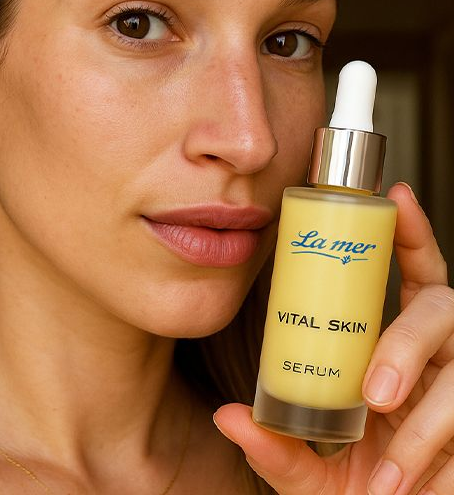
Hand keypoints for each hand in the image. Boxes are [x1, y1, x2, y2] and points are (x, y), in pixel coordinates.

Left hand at [214, 182, 452, 493]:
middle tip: (375, 391)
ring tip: (386, 466)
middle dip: (407, 342)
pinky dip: (436, 454)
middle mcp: (436, 359)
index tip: (397, 196)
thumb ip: (273, 446)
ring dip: (428, 416)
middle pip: (441, 308)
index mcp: (393, 346)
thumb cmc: (355, 492)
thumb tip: (228, 415)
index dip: (410, 233)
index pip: (412, 274)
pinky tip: (401, 485)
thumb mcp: (308, 471)